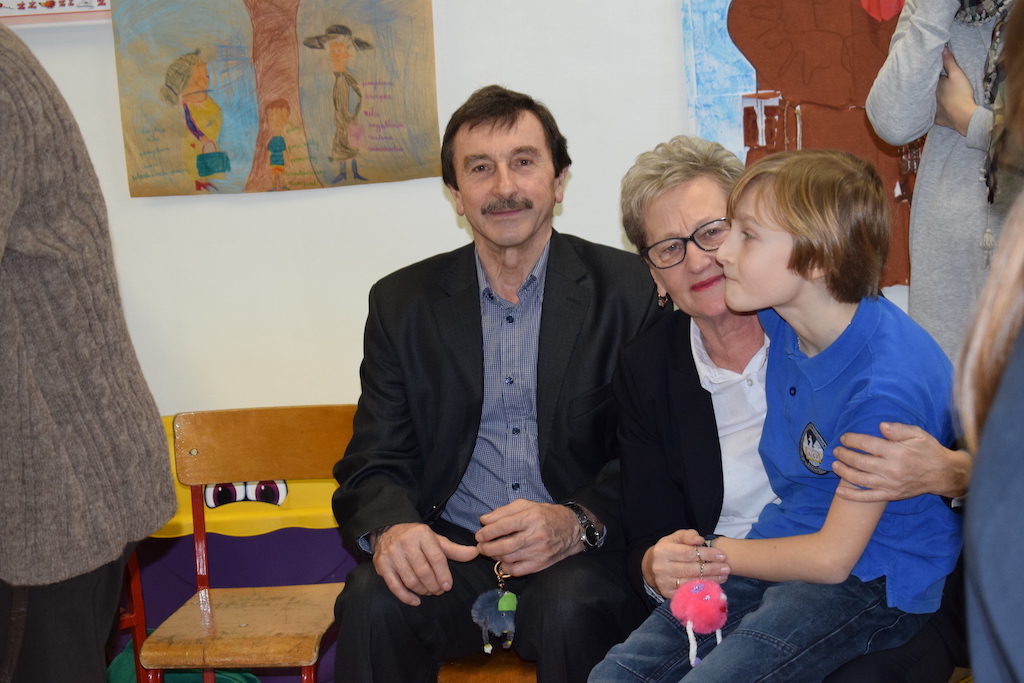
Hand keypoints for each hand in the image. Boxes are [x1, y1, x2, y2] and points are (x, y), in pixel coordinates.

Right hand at [372, 522, 478, 605]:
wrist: (387, 531)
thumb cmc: (417, 538)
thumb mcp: (436, 540)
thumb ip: (455, 550)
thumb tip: (476, 553)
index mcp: (422, 534)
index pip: (436, 558)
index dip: (444, 574)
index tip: (448, 586)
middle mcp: (405, 542)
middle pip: (423, 571)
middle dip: (433, 585)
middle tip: (439, 591)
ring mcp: (392, 554)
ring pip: (410, 580)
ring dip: (422, 591)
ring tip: (429, 592)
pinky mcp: (382, 565)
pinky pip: (394, 586)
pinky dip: (406, 597)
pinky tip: (415, 601)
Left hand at [475, 499, 579, 575]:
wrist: (571, 529)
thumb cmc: (545, 515)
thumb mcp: (526, 505)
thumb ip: (503, 511)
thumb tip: (484, 520)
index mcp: (531, 517)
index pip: (504, 526)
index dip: (488, 532)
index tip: (479, 535)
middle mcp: (535, 535)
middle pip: (505, 545)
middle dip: (487, 547)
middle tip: (480, 547)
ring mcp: (539, 551)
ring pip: (509, 558)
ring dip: (495, 556)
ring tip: (490, 552)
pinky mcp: (541, 563)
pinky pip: (518, 570)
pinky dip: (506, 568)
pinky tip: (503, 561)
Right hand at [641, 529, 728, 598]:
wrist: (650, 567)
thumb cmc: (668, 550)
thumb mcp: (674, 538)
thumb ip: (687, 536)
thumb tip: (700, 540)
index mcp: (663, 551)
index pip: (688, 553)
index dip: (706, 554)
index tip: (721, 555)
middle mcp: (661, 568)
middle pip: (691, 569)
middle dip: (711, 568)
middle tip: (726, 567)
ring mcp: (664, 583)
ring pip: (691, 583)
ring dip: (710, 580)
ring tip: (724, 576)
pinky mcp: (667, 594)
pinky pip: (688, 593)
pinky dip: (702, 590)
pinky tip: (713, 586)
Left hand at [833, 422, 971, 501]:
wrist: (943, 474)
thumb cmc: (929, 451)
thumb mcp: (917, 434)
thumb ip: (898, 429)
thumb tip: (881, 426)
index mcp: (896, 452)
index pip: (867, 445)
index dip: (852, 440)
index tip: (844, 438)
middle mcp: (891, 469)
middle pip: (860, 462)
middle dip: (844, 455)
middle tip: (836, 450)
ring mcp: (890, 484)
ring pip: (860, 479)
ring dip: (843, 472)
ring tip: (834, 465)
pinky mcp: (891, 495)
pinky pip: (868, 497)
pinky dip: (852, 495)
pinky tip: (839, 492)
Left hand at [935, 47, 976, 135]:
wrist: (964, 116)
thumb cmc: (960, 93)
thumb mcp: (957, 74)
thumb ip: (949, 62)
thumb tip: (942, 48)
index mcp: (933, 86)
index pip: (928, 79)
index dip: (930, 75)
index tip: (930, 72)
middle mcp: (928, 98)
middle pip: (927, 91)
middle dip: (927, 87)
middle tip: (928, 84)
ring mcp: (931, 110)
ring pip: (927, 103)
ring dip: (928, 100)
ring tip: (927, 97)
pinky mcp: (936, 120)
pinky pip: (931, 116)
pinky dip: (931, 113)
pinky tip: (929, 113)